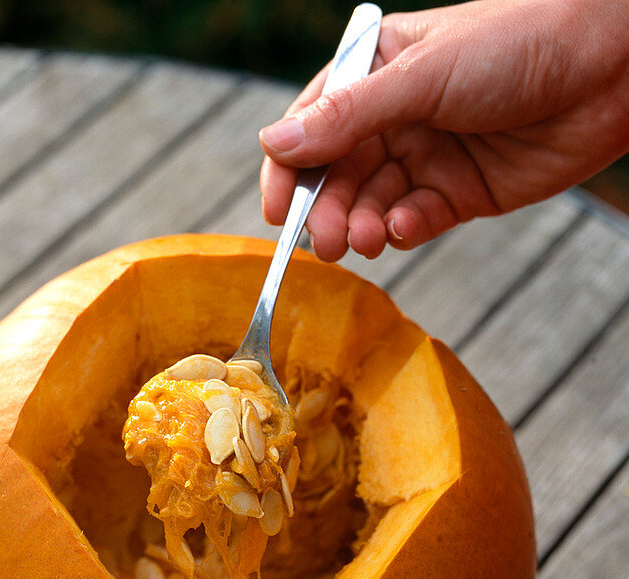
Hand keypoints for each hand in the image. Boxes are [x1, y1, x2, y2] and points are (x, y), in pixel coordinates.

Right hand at [259, 0, 628, 259]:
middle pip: (338, 174)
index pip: (313, 125)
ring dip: (361, 224)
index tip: (276, 211)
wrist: (609, 69)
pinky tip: (404, 227)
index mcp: (377, 71)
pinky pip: (412, 221)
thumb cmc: (518, 44)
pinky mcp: (456, 194)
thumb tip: (276, 142)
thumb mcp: (422, 75)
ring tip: (366, 237)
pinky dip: (402, 229)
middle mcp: (395, 116)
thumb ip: (348, 115)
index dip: (289, 169)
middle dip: (326, 209)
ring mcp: (425, 156)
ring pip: (371, 203)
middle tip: (325, 241)